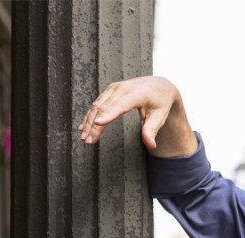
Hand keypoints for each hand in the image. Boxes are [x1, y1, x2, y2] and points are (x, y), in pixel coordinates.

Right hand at [78, 76, 196, 156]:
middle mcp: (123, 88)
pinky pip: (97, 103)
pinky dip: (90, 115)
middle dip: (94, 125)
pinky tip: (83, 126)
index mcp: (137, 94)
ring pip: (97, 105)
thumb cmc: (160, 102)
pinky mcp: (110, 90)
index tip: (98, 123)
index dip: (109, 115)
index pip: (121, 105)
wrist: (159, 85)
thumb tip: (151, 145)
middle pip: (105, 108)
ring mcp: (115, 88)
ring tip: (84, 137)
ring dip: (89, 122)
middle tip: (88, 141)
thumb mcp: (159, 117)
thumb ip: (152, 130)